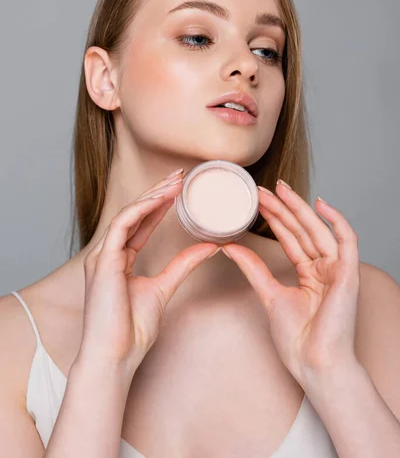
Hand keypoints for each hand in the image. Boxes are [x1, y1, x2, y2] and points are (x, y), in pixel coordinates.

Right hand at [78, 169, 218, 378]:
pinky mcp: (103, 260)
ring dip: (152, 196)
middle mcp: (108, 254)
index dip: (158, 205)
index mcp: (118, 260)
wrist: (116, 357)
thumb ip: (183, 265)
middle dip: (157, 192)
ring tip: (175, 182)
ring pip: (128, 213)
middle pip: (134, 213)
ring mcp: (103, 255)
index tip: (178, 190)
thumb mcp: (164, 288)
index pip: (140, 224)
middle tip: (180, 176)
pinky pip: (123, 224)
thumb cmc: (132, 330)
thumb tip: (210, 247)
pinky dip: (142, 209)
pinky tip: (161, 198)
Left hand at [221, 180, 360, 386]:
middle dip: (282, 207)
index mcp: (309, 274)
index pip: (290, 237)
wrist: (313, 364)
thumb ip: (253, 268)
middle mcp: (324, 268)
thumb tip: (229, 247)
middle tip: (262, 188)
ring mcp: (337, 270)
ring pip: (318, 230)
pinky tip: (319, 204)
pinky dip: (336, 220)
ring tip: (279, 189)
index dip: (274, 218)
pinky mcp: (348, 274)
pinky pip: (347, 240)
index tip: (257, 201)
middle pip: (301, 230)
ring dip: (299, 208)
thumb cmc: (297, 339)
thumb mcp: (269, 295)